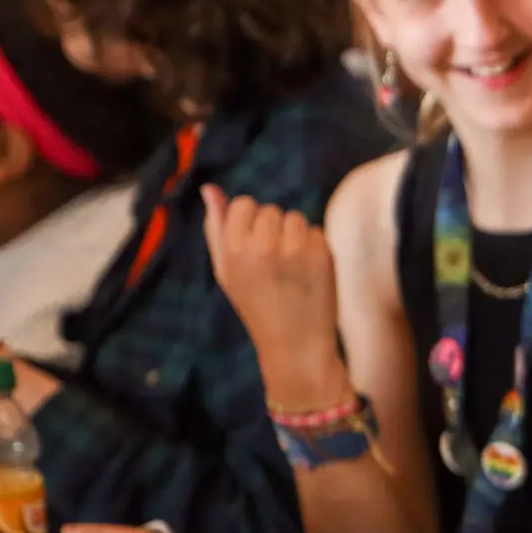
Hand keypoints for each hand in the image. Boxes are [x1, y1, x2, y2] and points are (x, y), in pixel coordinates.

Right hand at [204, 186, 343, 400]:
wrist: (296, 344)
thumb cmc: (256, 305)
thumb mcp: (226, 271)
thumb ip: (216, 228)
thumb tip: (209, 188)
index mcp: (234, 248)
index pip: (244, 204)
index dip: (251, 223)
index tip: (254, 247)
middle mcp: (263, 245)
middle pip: (271, 210)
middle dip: (273, 230)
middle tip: (274, 265)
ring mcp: (295, 249)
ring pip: (295, 218)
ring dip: (295, 236)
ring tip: (291, 268)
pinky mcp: (322, 254)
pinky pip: (316, 231)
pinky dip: (314, 247)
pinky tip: (308, 272)